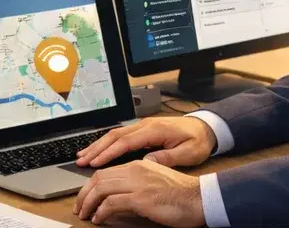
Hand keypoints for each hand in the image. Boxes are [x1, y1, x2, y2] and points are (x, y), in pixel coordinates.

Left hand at [75, 160, 204, 226]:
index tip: (85, 197)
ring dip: (88, 203)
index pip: (106, 172)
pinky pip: (112, 203)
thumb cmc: (182, 194)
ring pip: (101, 188)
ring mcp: (138, 183)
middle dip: (84, 193)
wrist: (200, 199)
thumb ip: (138, 182)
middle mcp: (135, 170)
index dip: (91, 185)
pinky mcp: (141, 198)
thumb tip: (119, 195)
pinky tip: (99, 218)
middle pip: (99, 178)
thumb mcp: (156, 182)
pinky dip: (101, 211)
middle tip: (79, 207)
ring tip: (85, 214)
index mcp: (139, 165)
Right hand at [76, 116, 216, 167]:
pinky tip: (99, 150)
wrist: (206, 128)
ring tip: (83, 155)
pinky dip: (107, 143)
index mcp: (155, 130)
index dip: (109, 152)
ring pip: (115, 134)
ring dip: (98, 145)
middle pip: (115, 135)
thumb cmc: (198, 141)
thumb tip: (146, 162)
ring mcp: (143, 125)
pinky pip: (120, 135)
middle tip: (81, 160)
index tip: (96, 162)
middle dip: (97, 148)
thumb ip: (167, 157)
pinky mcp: (143, 129)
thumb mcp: (188, 153)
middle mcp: (145, 125)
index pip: (126, 141)